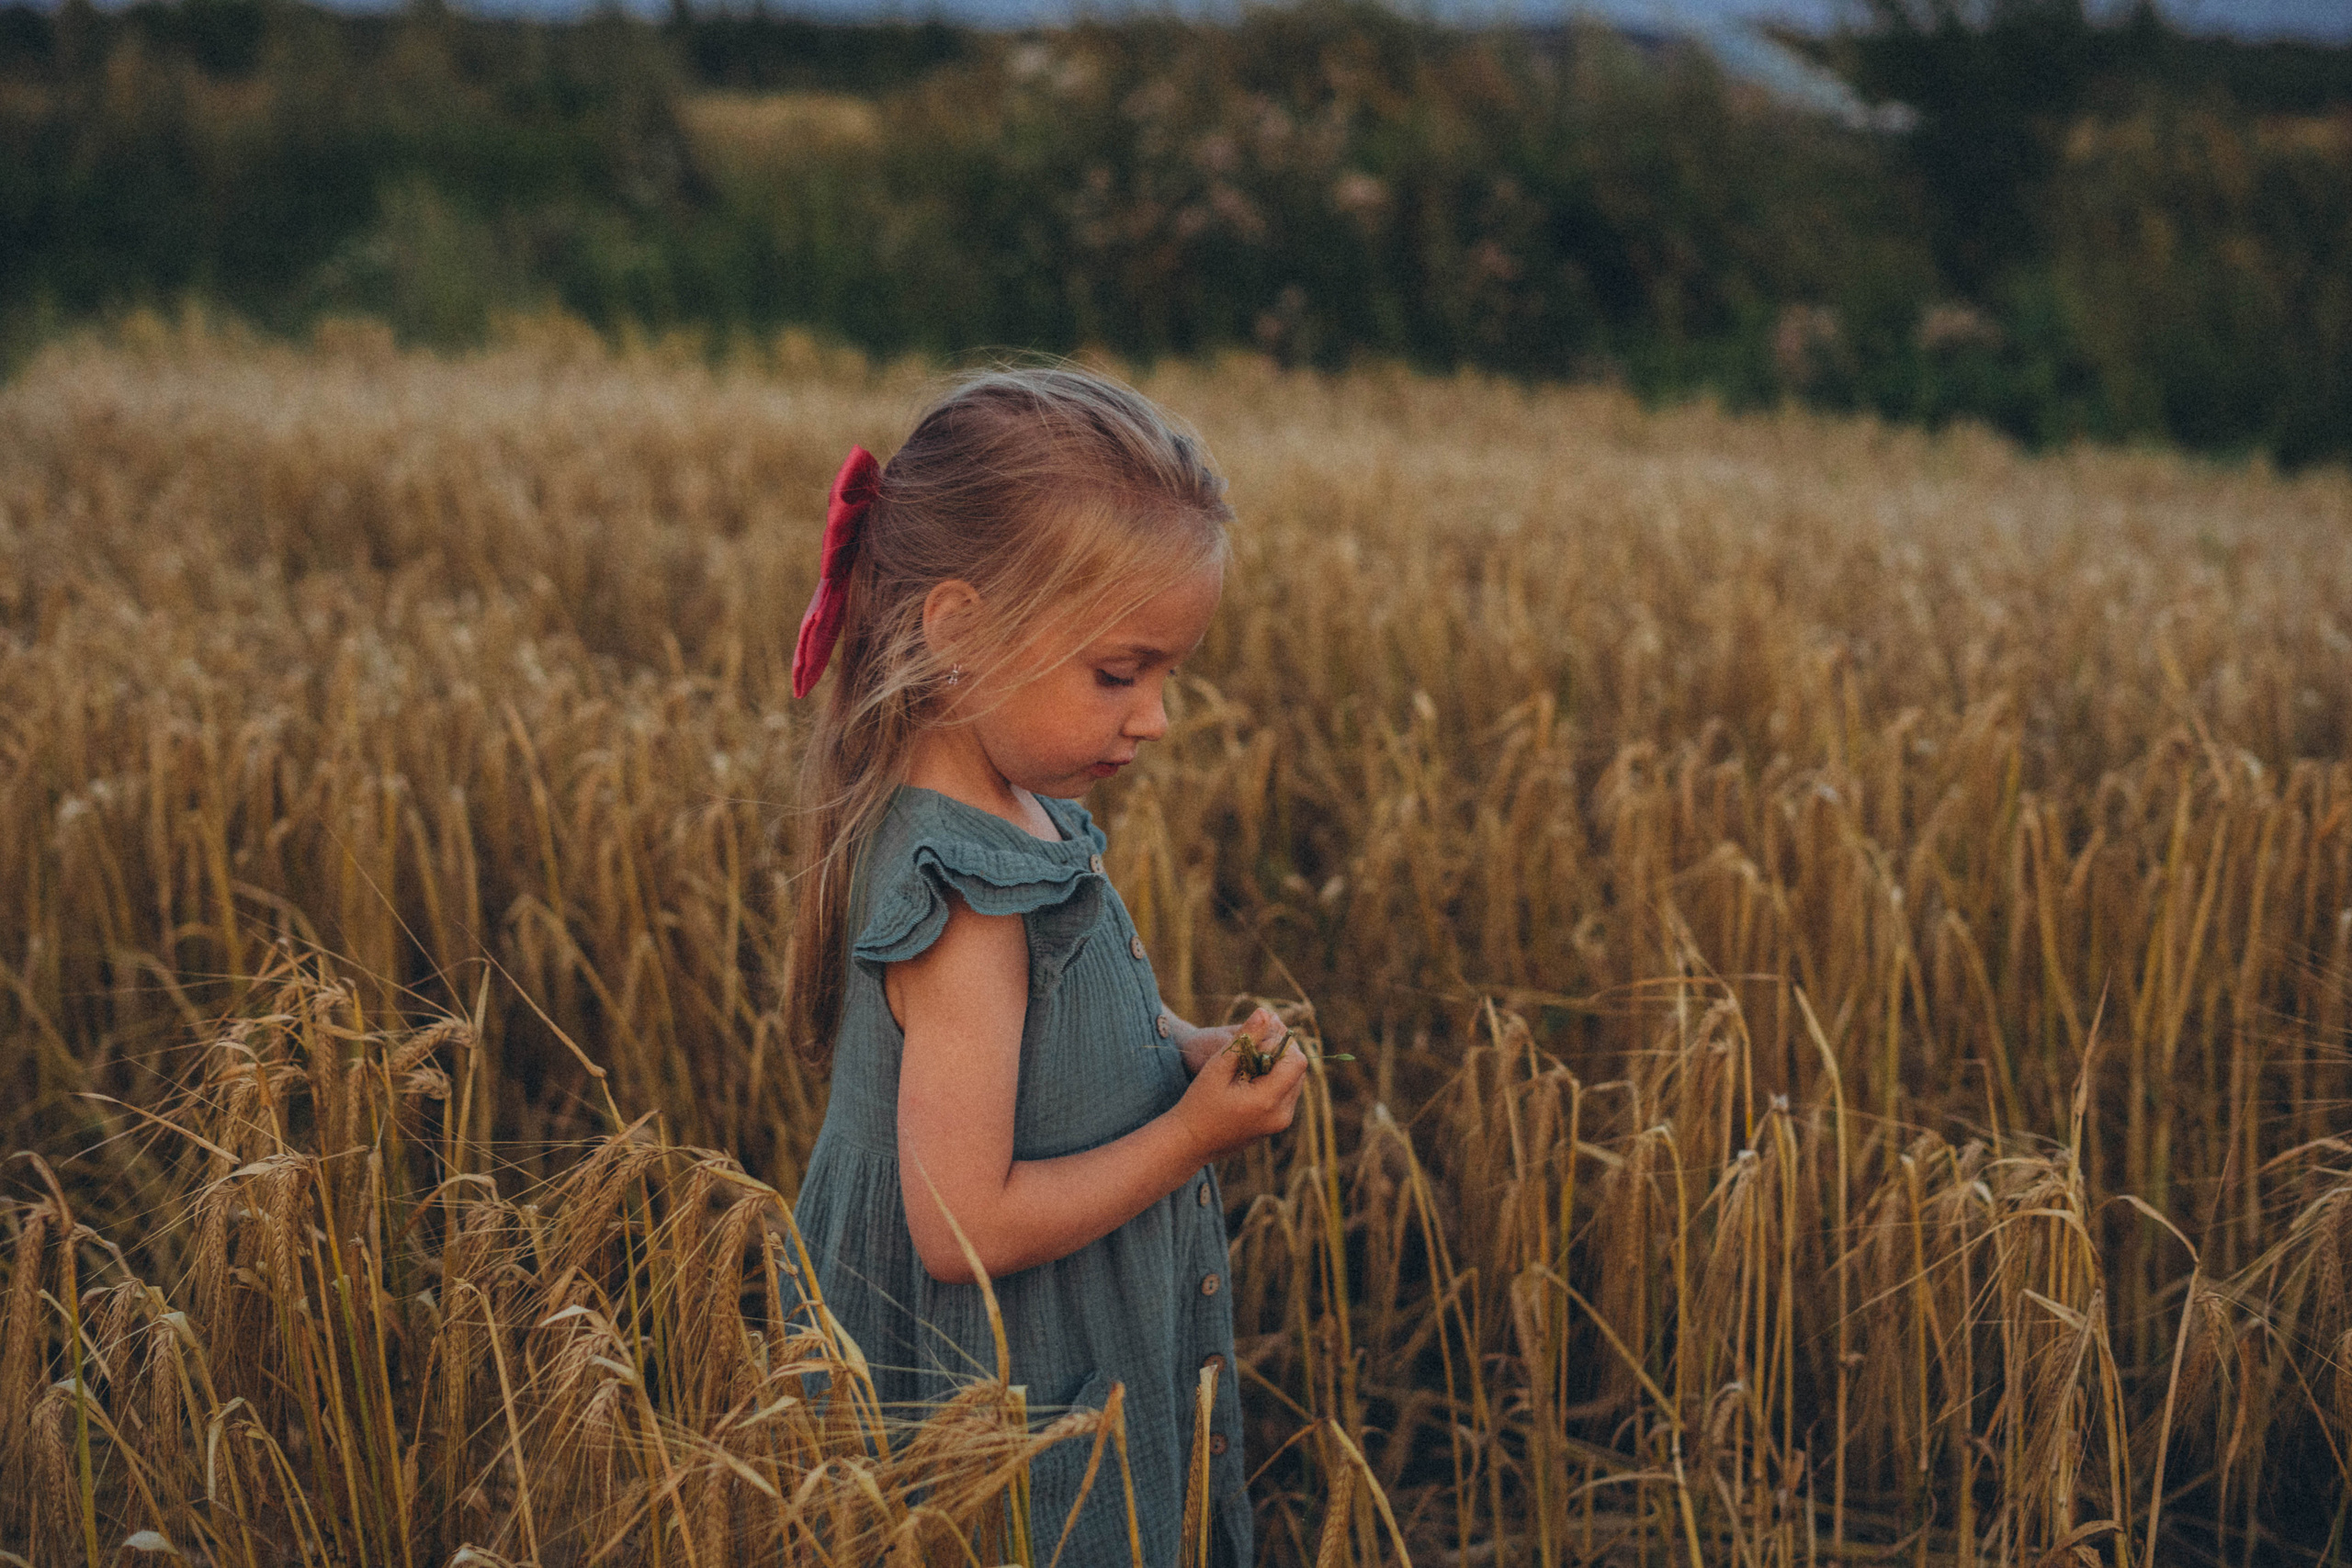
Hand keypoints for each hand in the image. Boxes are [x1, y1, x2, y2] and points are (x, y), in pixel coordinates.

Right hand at [1170, 1007, 1308, 1161]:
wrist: (1190, 1142)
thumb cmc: (1199, 1103)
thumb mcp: (1218, 1067)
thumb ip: (1244, 1039)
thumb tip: (1265, 1012)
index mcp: (1268, 1101)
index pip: (1297, 1061)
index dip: (1282, 1043)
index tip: (1260, 1037)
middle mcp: (1281, 1115)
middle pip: (1298, 1070)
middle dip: (1281, 1053)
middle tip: (1255, 1044)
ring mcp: (1280, 1123)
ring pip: (1294, 1081)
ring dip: (1278, 1066)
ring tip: (1250, 1062)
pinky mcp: (1276, 1125)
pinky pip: (1287, 1094)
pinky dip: (1275, 1080)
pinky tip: (1251, 1077)